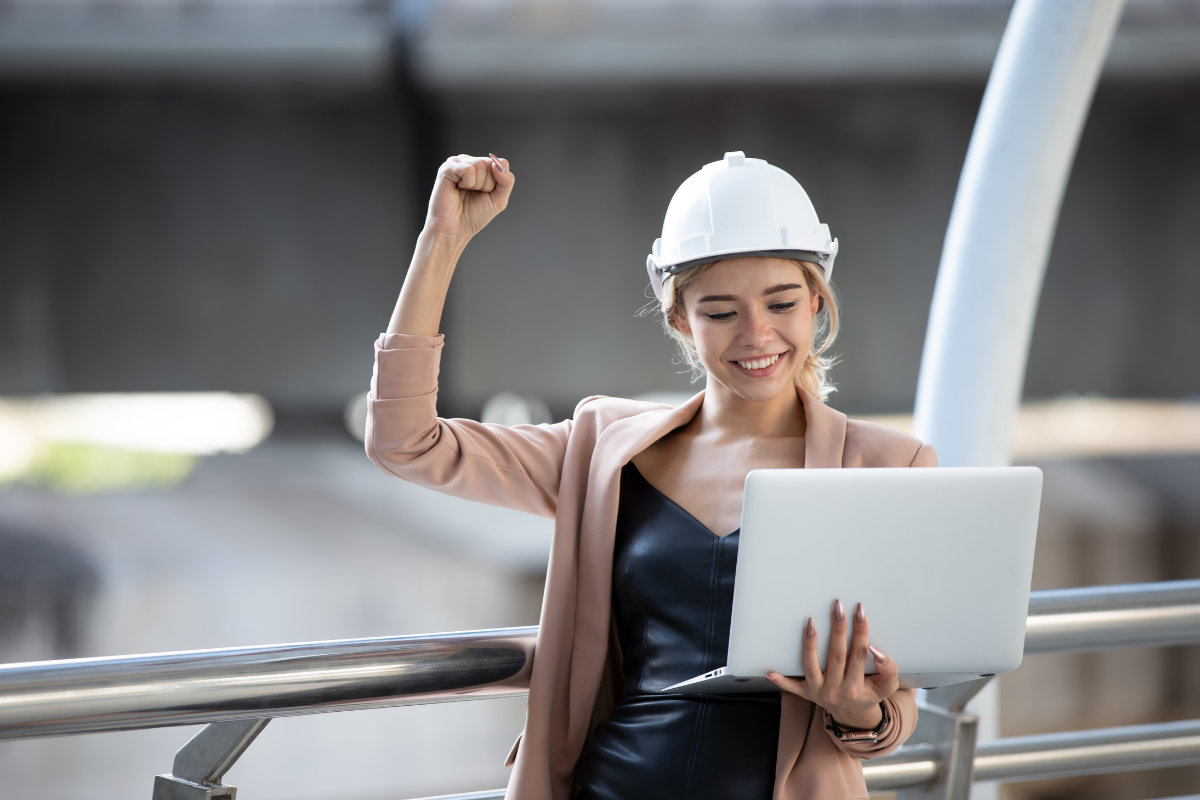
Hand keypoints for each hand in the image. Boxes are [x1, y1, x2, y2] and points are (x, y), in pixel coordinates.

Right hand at [425, 153, 514, 240]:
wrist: (455, 229)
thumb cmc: (474, 215)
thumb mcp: (499, 199)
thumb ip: (507, 181)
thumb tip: (498, 164)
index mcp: (482, 167)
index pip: (501, 163)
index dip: (498, 182)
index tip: (486, 193)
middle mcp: (469, 161)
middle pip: (491, 163)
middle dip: (487, 185)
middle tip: (474, 194)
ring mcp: (457, 163)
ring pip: (481, 164)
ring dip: (477, 185)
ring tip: (465, 192)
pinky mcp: (447, 168)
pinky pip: (468, 169)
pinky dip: (468, 183)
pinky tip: (458, 188)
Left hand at [766, 600, 898, 730]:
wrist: (854, 715)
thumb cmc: (869, 694)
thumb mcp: (887, 687)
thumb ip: (888, 669)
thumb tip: (875, 650)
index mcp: (856, 688)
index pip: (859, 654)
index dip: (860, 631)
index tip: (860, 611)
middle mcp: (835, 691)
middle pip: (836, 656)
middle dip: (838, 629)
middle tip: (838, 607)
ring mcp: (818, 692)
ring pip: (811, 666)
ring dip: (810, 644)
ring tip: (811, 622)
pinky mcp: (805, 693)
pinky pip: (791, 687)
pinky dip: (781, 680)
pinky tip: (770, 671)